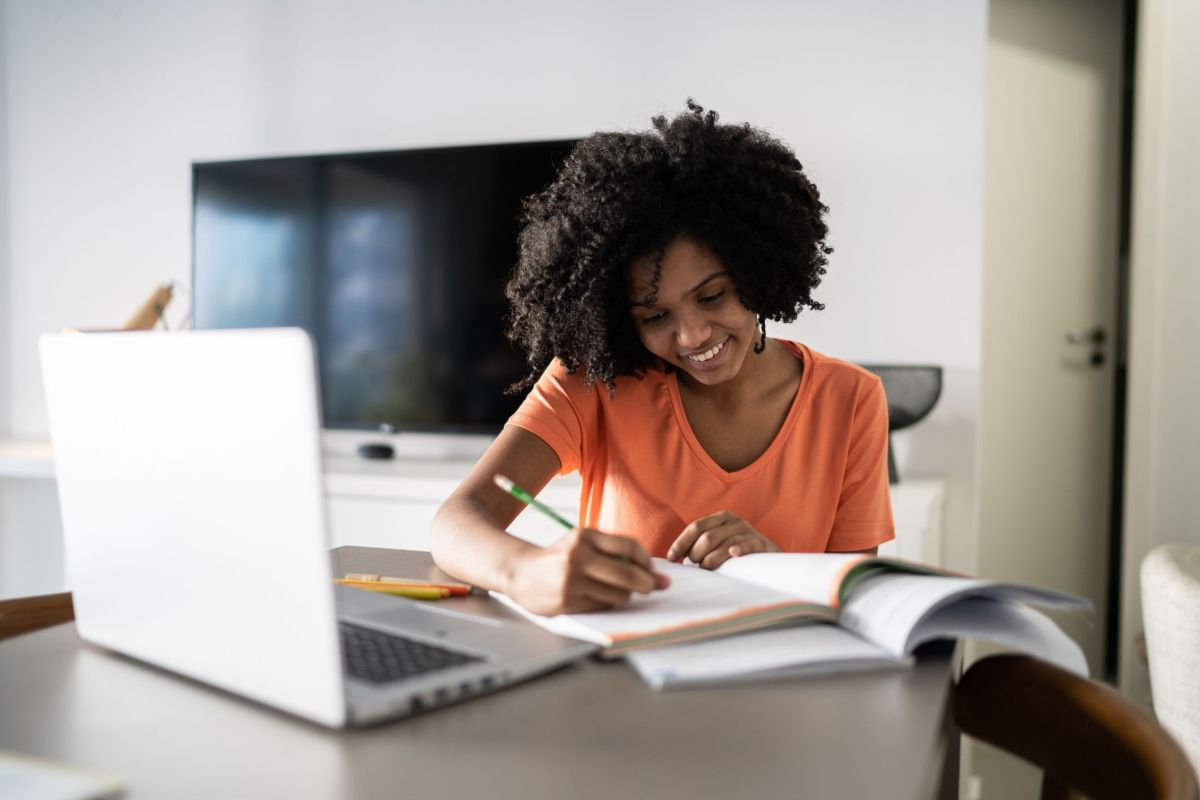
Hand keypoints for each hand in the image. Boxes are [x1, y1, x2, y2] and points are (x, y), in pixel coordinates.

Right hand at [505, 528, 670, 614]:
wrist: (521, 573)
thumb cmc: (560, 558)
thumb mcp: (583, 545)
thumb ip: (615, 555)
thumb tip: (656, 576)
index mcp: (585, 536)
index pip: (629, 546)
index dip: (646, 561)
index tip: (651, 570)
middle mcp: (578, 556)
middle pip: (628, 574)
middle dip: (646, 583)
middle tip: (651, 587)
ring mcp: (572, 580)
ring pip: (618, 594)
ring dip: (624, 595)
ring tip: (613, 590)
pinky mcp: (567, 600)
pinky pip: (602, 605)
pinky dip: (606, 603)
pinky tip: (594, 596)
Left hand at [667, 511, 780, 568]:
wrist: (770, 557)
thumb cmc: (737, 552)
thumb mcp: (719, 543)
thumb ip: (701, 545)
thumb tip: (676, 557)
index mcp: (720, 518)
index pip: (696, 527)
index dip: (681, 542)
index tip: (672, 557)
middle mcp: (733, 521)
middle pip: (708, 536)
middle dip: (696, 553)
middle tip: (695, 565)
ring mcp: (748, 531)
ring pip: (724, 543)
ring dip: (711, 559)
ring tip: (706, 568)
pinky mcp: (760, 543)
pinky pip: (747, 544)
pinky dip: (739, 549)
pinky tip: (733, 554)